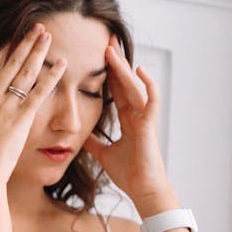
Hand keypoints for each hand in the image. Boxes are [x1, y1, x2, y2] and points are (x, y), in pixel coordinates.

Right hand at [0, 23, 65, 184]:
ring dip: (38, 51)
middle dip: (24, 43)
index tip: (13, 36)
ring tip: (48, 35)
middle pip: (10, 63)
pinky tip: (61, 63)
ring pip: (25, 71)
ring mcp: (6, 106)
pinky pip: (40, 91)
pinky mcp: (21, 117)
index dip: (4, 50)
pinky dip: (52, 76)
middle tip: (36, 26)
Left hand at [83, 33, 173, 210]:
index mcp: (127, 120)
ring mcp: (144, 118)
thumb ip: (95, 142)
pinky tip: (139, 70)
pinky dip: (147, 84)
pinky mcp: (150, 125)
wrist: (143, 190)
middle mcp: (136, 115)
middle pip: (124, 83)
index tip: (97, 56)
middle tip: (105, 40)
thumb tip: (81, 136)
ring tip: (112, 50)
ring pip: (133, 86)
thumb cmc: (129, 174)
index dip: (107, 74)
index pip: (115, 90)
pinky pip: (151, 100)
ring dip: (123, 68)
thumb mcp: (104, 154)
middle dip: (115, 62)